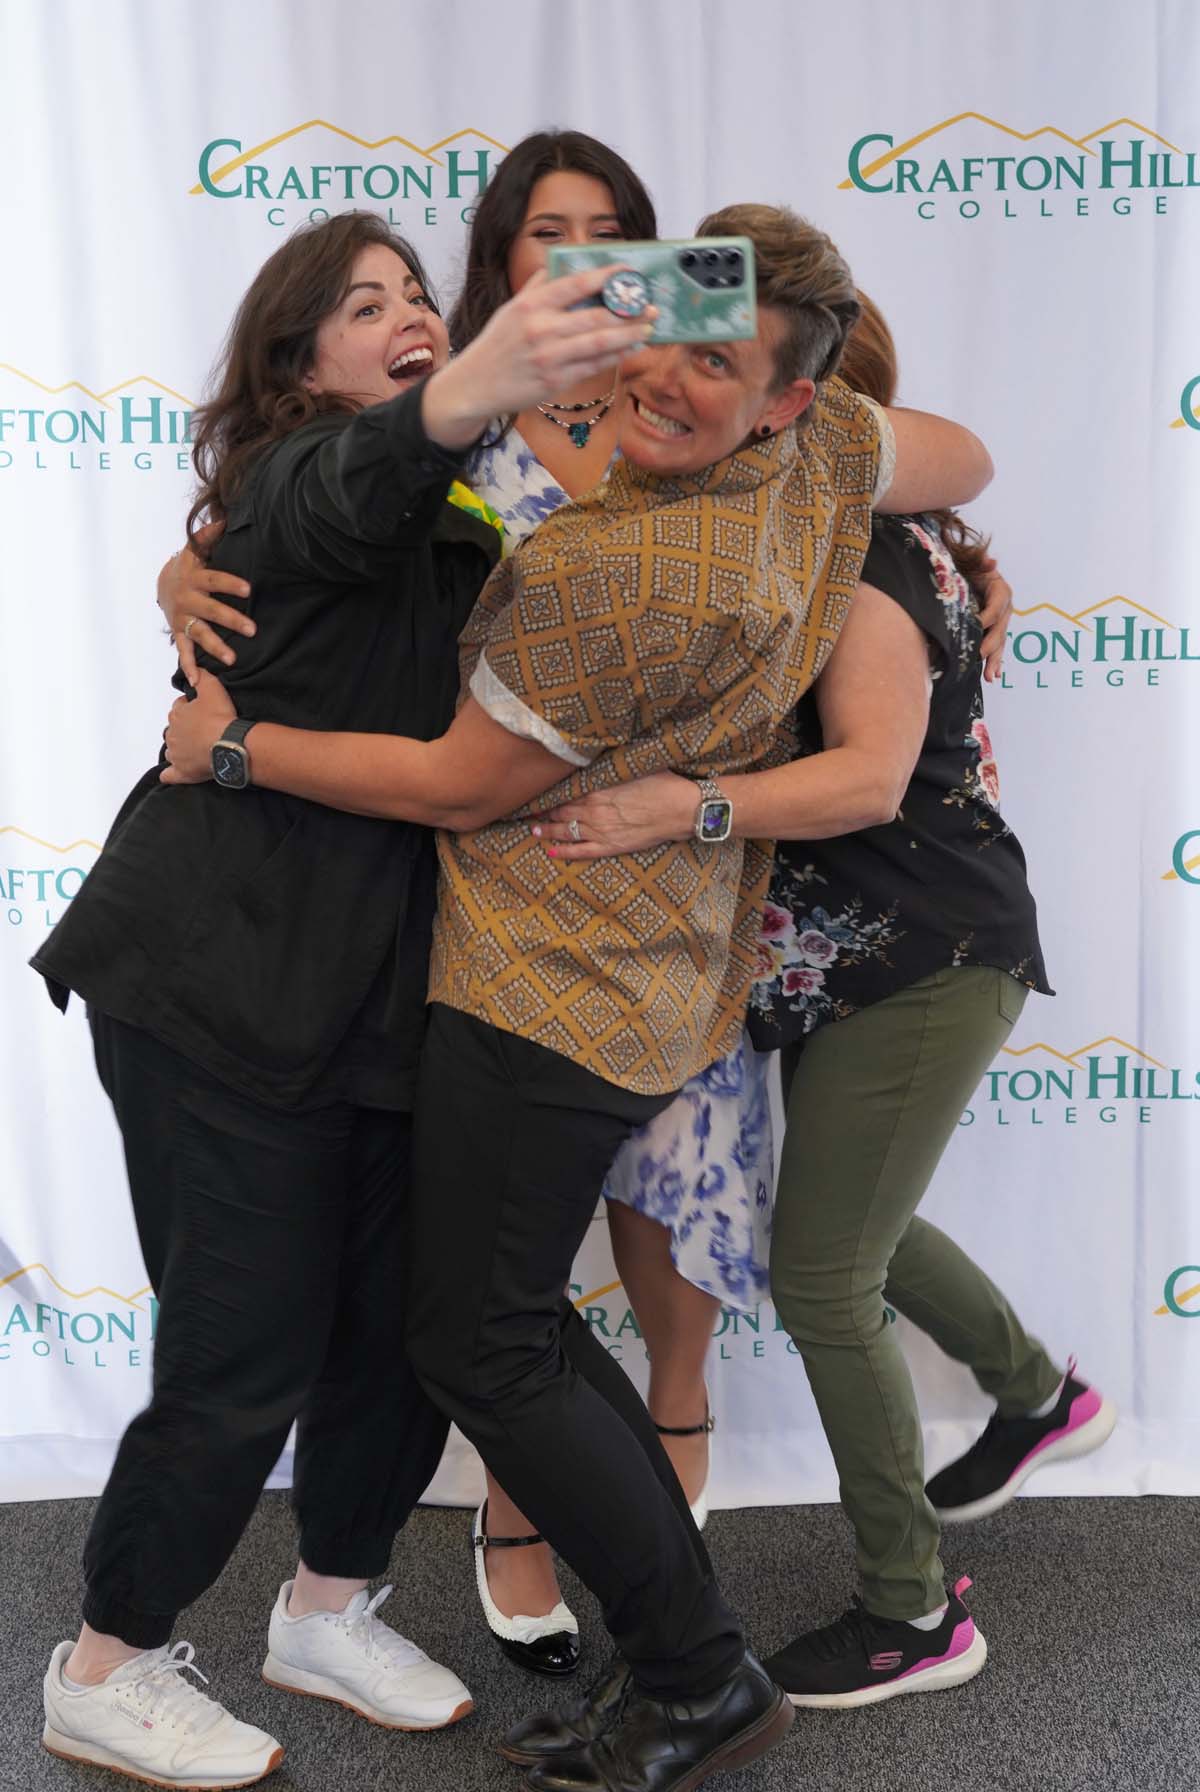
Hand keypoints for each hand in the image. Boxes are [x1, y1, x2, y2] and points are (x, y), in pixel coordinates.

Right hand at [157, 519, 253, 685]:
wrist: (163, 582)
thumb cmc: (190, 565)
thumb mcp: (196, 549)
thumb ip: (209, 536)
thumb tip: (226, 518)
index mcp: (194, 577)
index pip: (214, 579)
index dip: (229, 584)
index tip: (248, 590)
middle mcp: (187, 598)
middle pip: (211, 610)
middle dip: (231, 620)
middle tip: (252, 630)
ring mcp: (182, 617)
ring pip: (200, 634)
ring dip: (215, 647)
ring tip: (232, 660)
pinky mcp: (179, 632)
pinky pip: (183, 651)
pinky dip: (188, 667)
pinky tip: (197, 681)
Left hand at [160, 669, 236, 784]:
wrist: (229, 744)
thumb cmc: (220, 717)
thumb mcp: (213, 687)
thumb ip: (202, 676)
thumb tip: (195, 669)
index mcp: (177, 715)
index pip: (179, 709)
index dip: (191, 709)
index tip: (203, 712)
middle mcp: (172, 734)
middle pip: (174, 729)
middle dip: (185, 729)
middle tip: (203, 731)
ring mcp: (176, 754)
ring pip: (172, 750)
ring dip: (179, 749)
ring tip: (196, 749)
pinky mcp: (182, 772)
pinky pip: (170, 775)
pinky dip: (170, 775)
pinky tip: (173, 773)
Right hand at [422, 266, 654, 450]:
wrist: (474, 386)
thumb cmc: (496, 346)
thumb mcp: (510, 310)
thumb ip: (537, 287)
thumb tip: (558, 264)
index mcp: (531, 304)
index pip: (575, 283)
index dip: (606, 276)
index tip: (629, 272)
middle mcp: (541, 328)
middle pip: (595, 315)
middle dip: (628, 311)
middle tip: (650, 306)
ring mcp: (549, 357)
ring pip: (599, 343)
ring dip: (629, 335)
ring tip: (648, 329)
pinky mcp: (555, 381)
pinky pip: (593, 366)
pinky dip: (615, 357)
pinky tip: (629, 349)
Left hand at [531, 773, 696, 860]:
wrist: (681, 809)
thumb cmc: (663, 783)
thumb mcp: (635, 766)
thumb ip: (613, 764)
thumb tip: (604, 750)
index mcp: (597, 789)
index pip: (565, 791)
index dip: (549, 793)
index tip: (536, 792)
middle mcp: (593, 811)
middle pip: (560, 811)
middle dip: (543, 812)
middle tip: (528, 812)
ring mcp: (600, 831)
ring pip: (565, 831)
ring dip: (547, 830)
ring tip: (533, 830)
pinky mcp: (610, 846)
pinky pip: (581, 851)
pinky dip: (564, 852)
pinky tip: (551, 852)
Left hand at [977, 554, 1011, 682]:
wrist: (965, 572)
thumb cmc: (966, 565)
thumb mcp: (969, 560)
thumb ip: (978, 561)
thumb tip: (990, 561)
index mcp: (1000, 590)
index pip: (996, 606)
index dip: (987, 617)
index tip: (974, 626)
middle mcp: (1004, 608)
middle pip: (999, 629)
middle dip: (990, 645)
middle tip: (978, 656)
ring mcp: (1000, 621)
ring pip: (999, 642)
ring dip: (994, 660)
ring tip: (989, 676)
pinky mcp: (994, 631)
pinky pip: (996, 648)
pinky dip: (994, 662)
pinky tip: (992, 675)